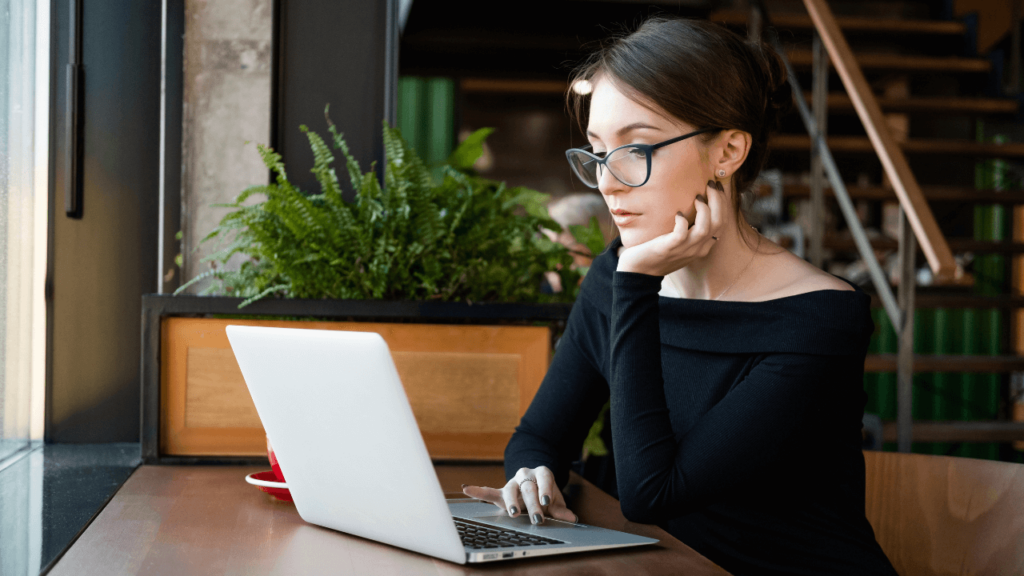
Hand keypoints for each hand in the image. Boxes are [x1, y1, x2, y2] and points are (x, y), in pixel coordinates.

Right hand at [461, 466, 577, 524]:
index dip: (544, 489)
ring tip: (514, 513)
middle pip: (528, 487)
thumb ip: (562, 510)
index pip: (544, 478)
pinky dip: (478, 491)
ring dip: (512, 502)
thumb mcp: (555, 501)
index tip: (545, 502)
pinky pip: (489, 491)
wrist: (535, 485)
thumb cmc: (545, 494)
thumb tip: (572, 518)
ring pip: (511, 489)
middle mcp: (526, 475)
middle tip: (537, 519)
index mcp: (542, 473)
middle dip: (532, 504)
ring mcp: (513, 483)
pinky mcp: (502, 492)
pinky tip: (467, 489)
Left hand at [617, 179, 724, 275]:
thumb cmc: (658, 253)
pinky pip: (682, 234)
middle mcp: (697, 249)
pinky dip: (683, 222)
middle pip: (718, 222)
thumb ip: (690, 230)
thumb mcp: (681, 243)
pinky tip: (678, 214)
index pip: (721, 223)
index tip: (717, 188)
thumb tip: (695, 205)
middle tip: (711, 184)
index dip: (723, 203)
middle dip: (718, 201)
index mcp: (703, 246)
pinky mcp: (669, 248)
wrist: (639, 272)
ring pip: (705, 228)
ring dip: (704, 209)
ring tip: (697, 196)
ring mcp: (684, 250)